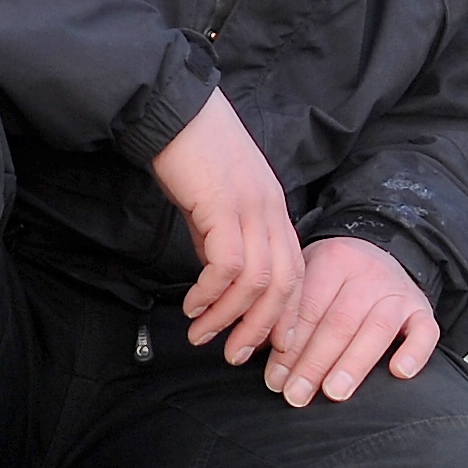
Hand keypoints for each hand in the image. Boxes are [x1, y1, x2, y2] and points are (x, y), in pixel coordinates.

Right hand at [149, 89, 302, 365]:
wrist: (171, 111)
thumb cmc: (190, 151)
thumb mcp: (215, 200)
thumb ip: (221, 236)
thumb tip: (218, 277)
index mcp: (274, 208)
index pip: (295, 272)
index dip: (288, 314)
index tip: (271, 346)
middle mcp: (270, 210)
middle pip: (285, 284)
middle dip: (263, 329)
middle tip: (237, 356)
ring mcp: (250, 207)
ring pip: (258, 281)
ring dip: (229, 317)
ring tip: (204, 335)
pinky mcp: (223, 206)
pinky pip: (227, 265)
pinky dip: (212, 293)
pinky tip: (193, 305)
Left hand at [265, 237, 439, 406]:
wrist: (382, 251)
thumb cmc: (334, 278)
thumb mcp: (306, 277)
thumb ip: (285, 310)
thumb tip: (250, 348)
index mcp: (332, 261)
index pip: (308, 307)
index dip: (290, 346)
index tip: (274, 379)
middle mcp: (367, 274)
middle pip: (339, 321)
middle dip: (314, 362)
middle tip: (295, 395)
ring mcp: (398, 291)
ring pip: (377, 328)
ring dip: (353, 364)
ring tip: (333, 393)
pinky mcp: (423, 309)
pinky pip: (425, 331)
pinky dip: (414, 352)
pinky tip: (399, 373)